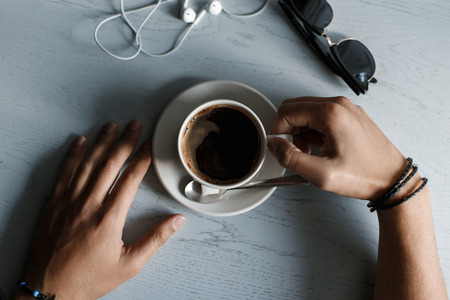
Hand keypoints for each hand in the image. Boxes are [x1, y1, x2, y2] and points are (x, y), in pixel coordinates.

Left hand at [15, 121, 185, 299]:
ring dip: (101, 143)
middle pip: (110, 164)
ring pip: (87, 164)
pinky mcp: (53, 205)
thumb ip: (155, 240)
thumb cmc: (90, 279)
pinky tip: (79, 142)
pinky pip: (64, 173)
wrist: (50, 290)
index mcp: (109, 218)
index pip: (130, 179)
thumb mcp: (129, 265)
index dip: (142, 158)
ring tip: (112, 126)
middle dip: (125, 142)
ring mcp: (68, 202)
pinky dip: (72, 155)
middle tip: (135, 124)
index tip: (150, 144)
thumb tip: (178, 221)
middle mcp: (88, 205)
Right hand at [268, 97, 405, 199]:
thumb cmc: (364, 176)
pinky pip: (322, 115)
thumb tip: (274, 144)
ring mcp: (346, 109)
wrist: (393, 180)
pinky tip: (321, 148)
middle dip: (288, 129)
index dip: (278, 131)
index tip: (281, 148)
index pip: (287, 112)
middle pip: (296, 107)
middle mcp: (339, 105)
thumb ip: (290, 158)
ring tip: (310, 152)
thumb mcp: (320, 174)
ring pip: (308, 111)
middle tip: (294, 151)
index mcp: (330, 113)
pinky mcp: (350, 116)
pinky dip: (314, 130)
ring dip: (301, 130)